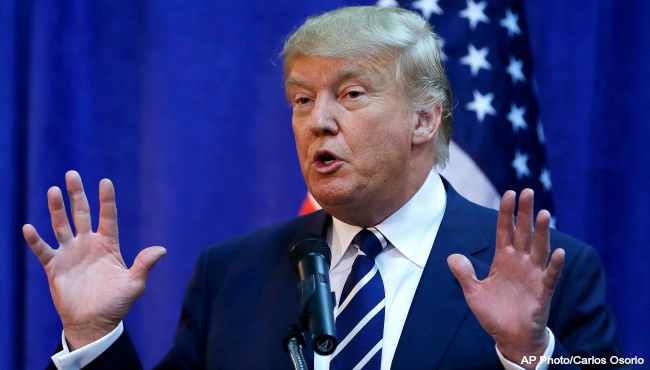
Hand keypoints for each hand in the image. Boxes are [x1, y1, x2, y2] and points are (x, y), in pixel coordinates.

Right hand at [22, 170, 165, 349]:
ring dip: (56, 209)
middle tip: (72, 173)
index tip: (106, 181)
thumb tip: (162, 249)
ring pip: (61, 225)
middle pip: (82, 214)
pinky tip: (29, 228)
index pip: (108, 217)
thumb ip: (144, 265)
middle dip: (77, 194)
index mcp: (108, 245)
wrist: (94, 322)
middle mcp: (88, 244)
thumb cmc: (116, 303)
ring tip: (53, 190)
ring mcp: (70, 253)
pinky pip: (43, 250)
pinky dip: (35, 240)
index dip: (107, 200)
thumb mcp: (134, 284)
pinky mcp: (55, 266)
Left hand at [447, 189, 564, 368]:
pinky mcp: (543, 292)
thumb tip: (452, 257)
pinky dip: (554, 265)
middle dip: (525, 213)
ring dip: (542, 232)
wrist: (510, 338)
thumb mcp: (473, 293)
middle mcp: (520, 263)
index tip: (508, 193)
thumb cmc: (493, 314)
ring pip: (539, 249)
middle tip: (527, 191)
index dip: (506, 213)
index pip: (505, 231)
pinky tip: (557, 252)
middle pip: (524, 233)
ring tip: (544, 213)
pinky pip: (550, 276)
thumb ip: (464, 274)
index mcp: (503, 260)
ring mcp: (533, 275)